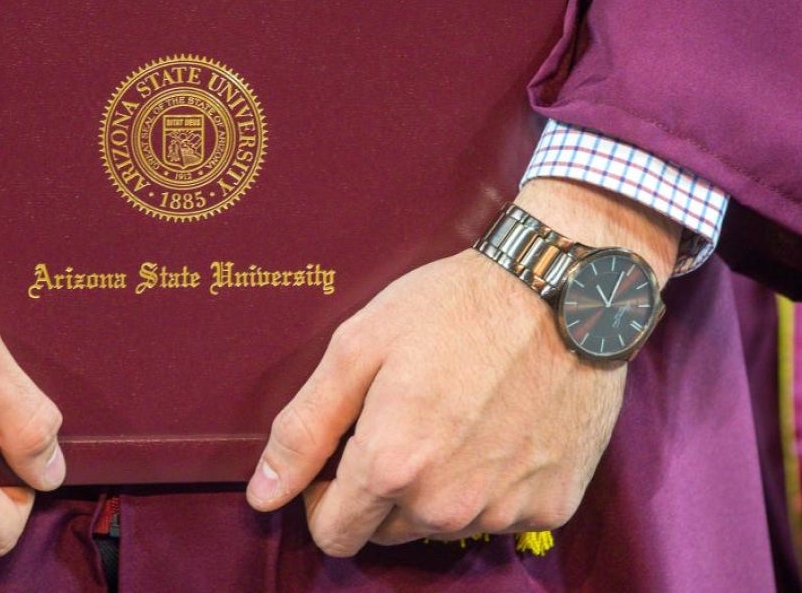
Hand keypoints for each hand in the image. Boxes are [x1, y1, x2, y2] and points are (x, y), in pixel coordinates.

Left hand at [246, 179, 678, 555]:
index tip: (342, 454)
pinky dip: (490, 485)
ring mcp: (505, 511)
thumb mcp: (358, 348)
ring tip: (452, 417)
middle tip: (401, 419)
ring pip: (441, 527)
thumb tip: (263, 495)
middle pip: (386, 532)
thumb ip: (304, 429)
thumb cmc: (452, 308)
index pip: (333, 535)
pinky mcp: (553, 507)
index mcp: (390, 468)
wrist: (565, 291)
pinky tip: (498, 428)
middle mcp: (447, 506)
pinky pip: (499, 516)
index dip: (325, 497)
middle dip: (380, 489)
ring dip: (434, 489)